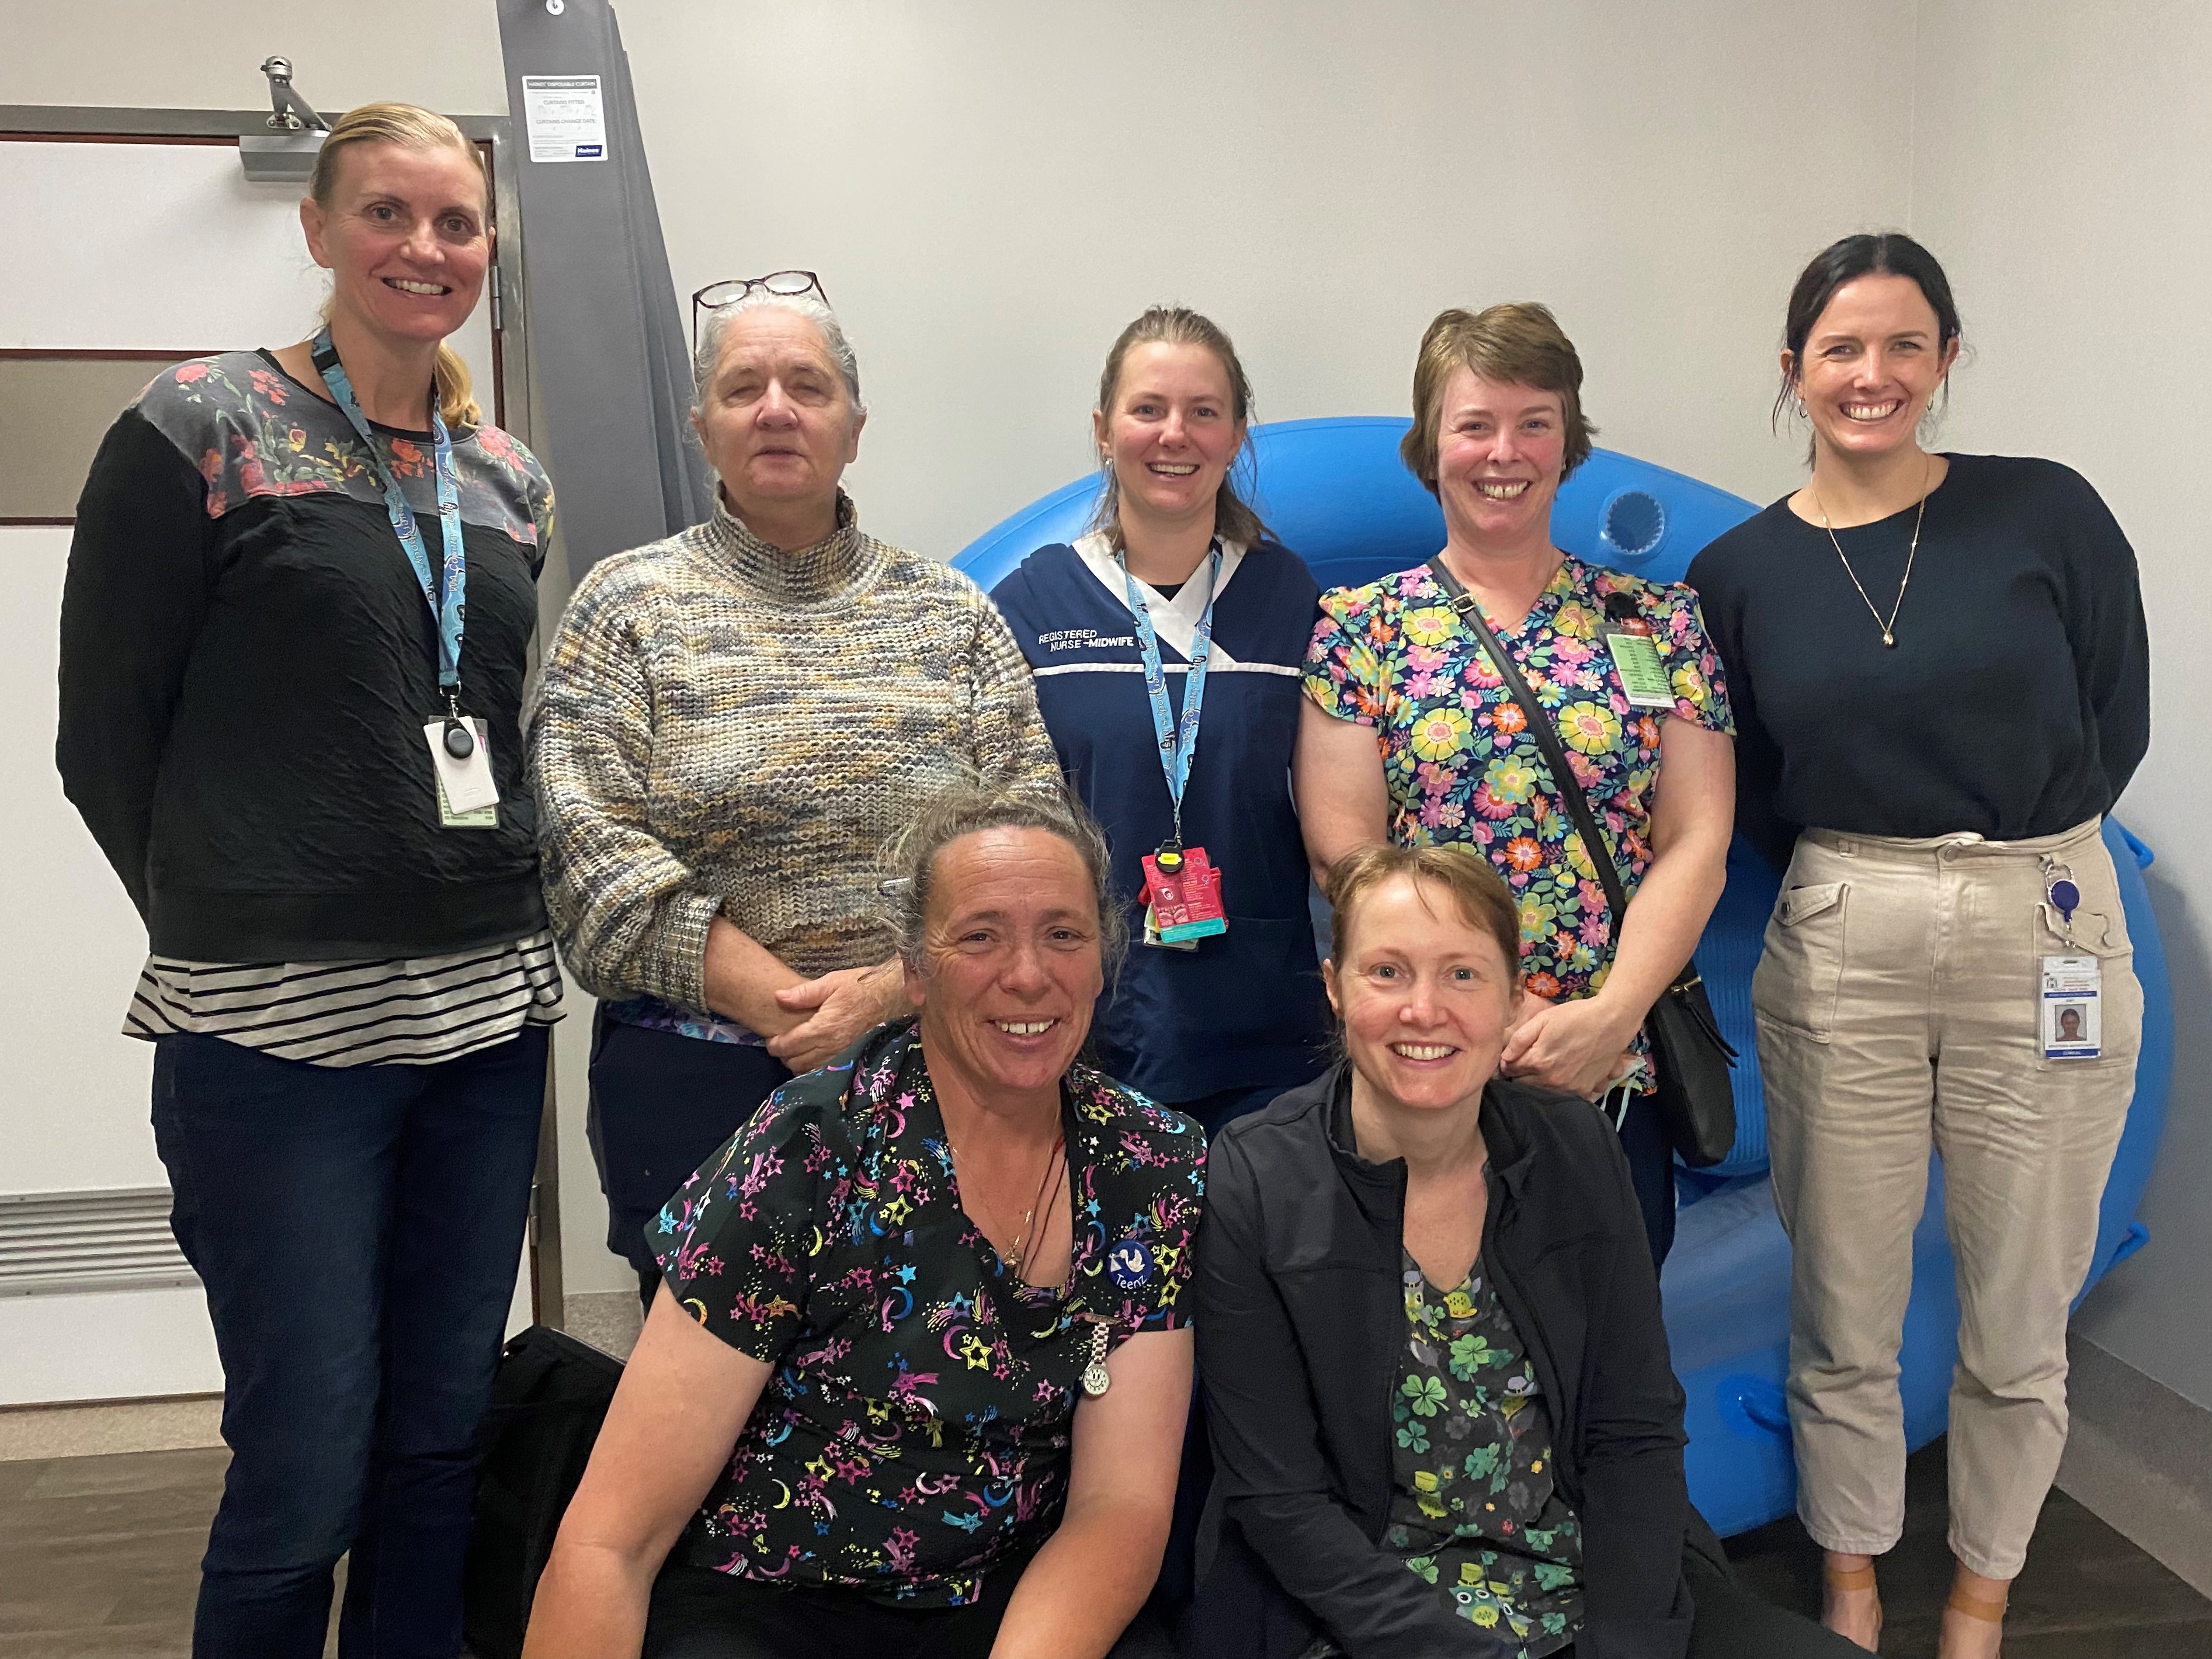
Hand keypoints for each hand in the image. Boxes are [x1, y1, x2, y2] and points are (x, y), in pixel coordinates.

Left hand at [766, 963, 904, 1071]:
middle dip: (784, 1055)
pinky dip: (813, 1067)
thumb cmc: (860, 987)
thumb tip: (778, 997)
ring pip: (809, 1070)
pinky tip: (812, 1056)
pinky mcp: (850, 1058)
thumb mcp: (831, 982)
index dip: (775, 1045)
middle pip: (796, 1062)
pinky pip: (825, 1070)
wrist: (891, 996)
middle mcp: (832, 1046)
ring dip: (798, 1063)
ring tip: (795, 1050)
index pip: (789, 1045)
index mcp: (823, 1027)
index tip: (771, 1039)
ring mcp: (842, 1055)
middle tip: (781, 1044)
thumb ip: (803, 993)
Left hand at [1499, 995, 1640, 1099]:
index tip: (1512, 1058)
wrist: (1612, 1021)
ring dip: (1541, 1085)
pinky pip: (1567, 1097)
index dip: (1508, 1064)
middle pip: (1525, 1086)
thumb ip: (1520, 1039)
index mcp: (1538, 1061)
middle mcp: (1552, 1080)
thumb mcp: (1542, 1019)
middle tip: (1528, 1064)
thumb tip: (1504, 1057)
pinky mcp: (1586, 1090)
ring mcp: (1570, 1088)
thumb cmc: (1575, 1016)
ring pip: (1545, 1094)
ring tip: (1547, 1069)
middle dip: (1522, 1076)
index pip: (1511, 1071)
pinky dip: (1563, 1090)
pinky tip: (1565, 1076)